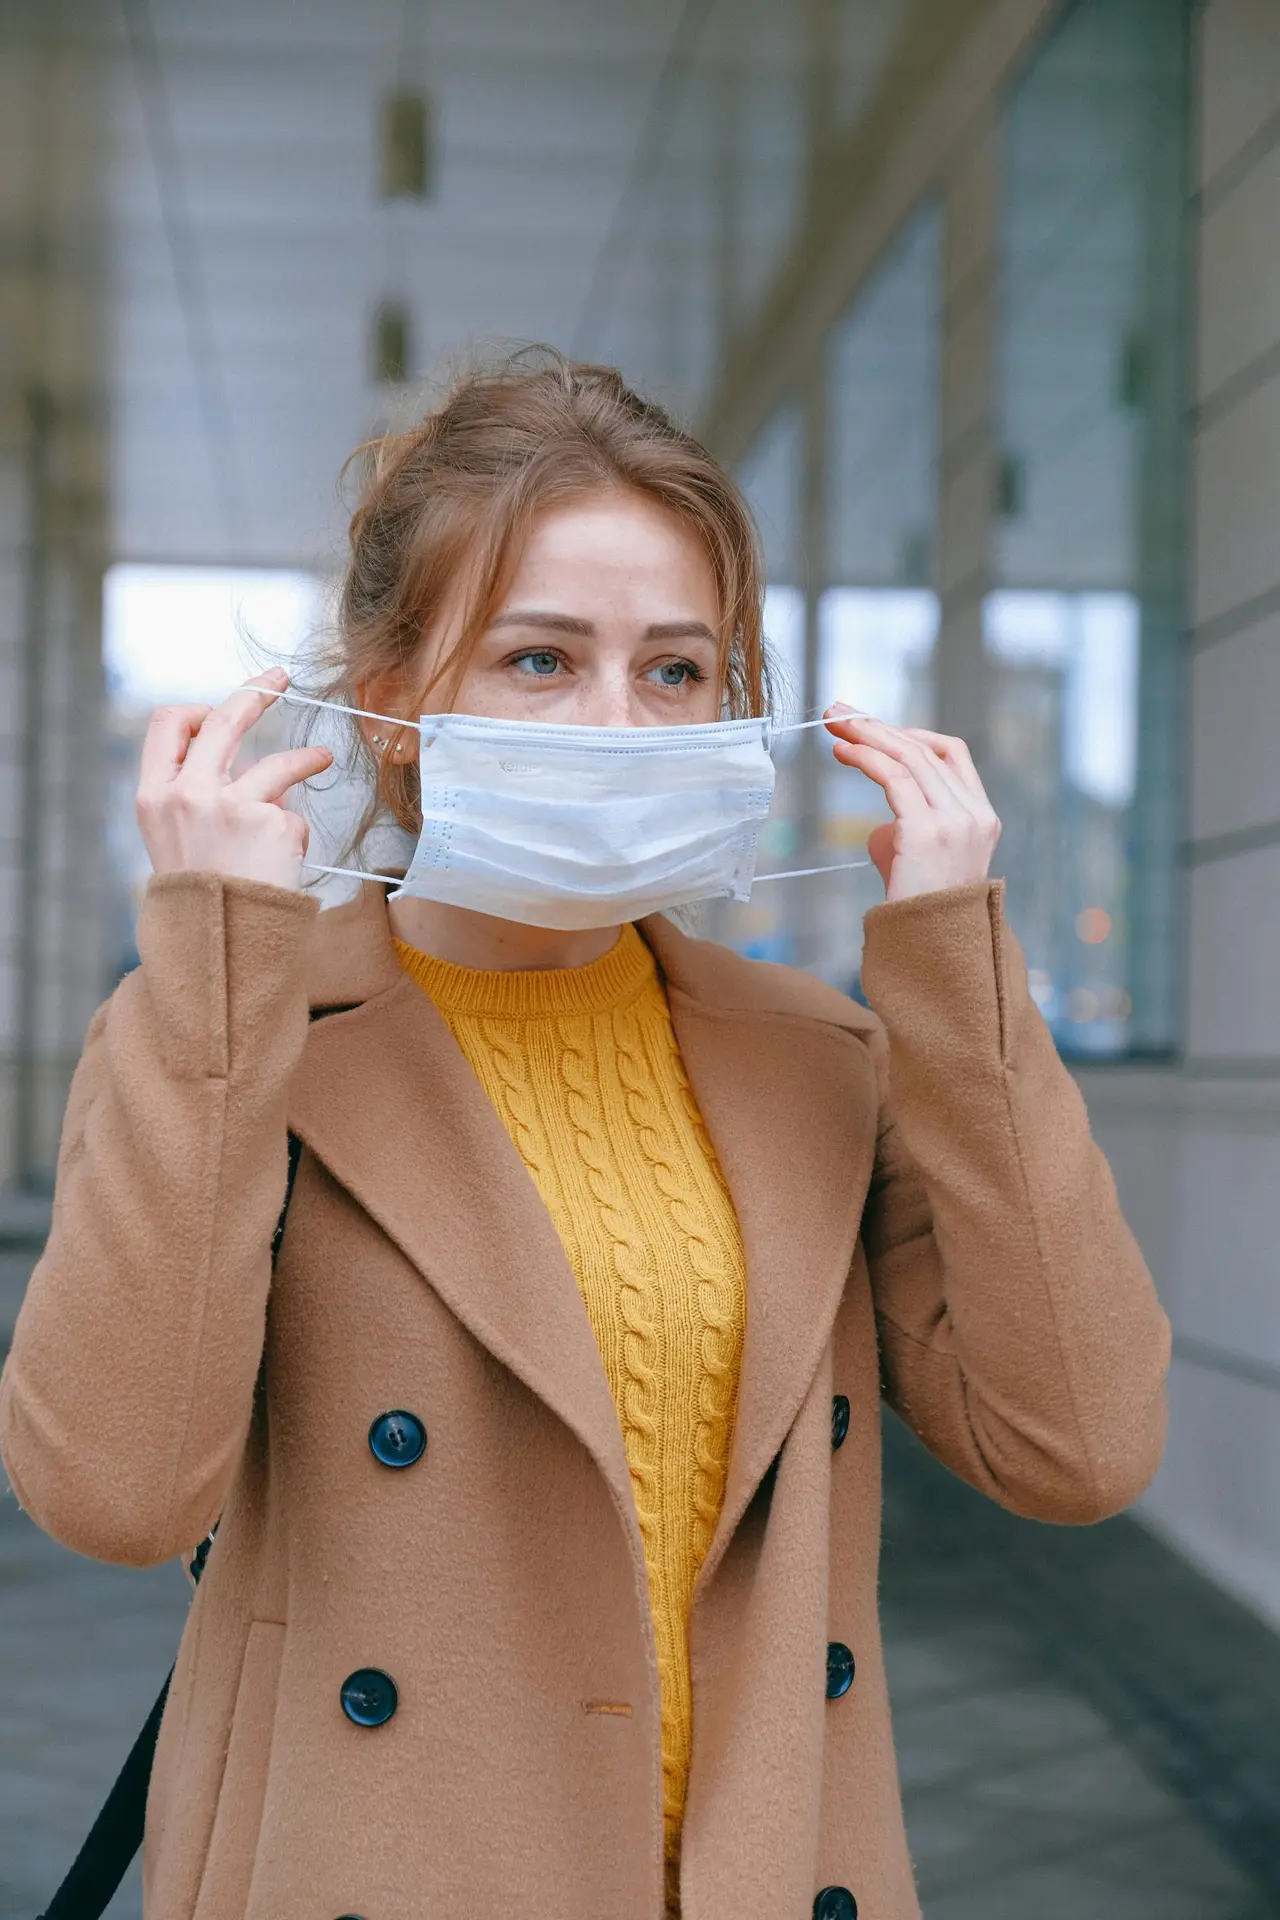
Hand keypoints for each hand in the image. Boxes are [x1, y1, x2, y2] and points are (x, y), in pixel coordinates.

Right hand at [136, 668, 333, 890]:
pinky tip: (284, 864)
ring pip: (276, 764)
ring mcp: (230, 805)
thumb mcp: (176, 842)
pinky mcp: (270, 822)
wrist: (216, 946)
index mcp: (154, 796)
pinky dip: (292, 838)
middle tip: (279, 680)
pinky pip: (292, 818)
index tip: (223, 706)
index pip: (167, 725)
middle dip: (254, 692)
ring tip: (322, 757)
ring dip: (305, 758)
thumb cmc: (200, 898)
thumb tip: (247, 768)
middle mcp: (187, 794)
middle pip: (223, 721)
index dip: (198, 710)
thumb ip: (199, 799)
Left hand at [822, 705, 1000, 902]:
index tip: (873, 728)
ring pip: (910, 755)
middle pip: (926, 747)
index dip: (910, 734)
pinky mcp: (927, 831)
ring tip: (834, 723)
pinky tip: (841, 750)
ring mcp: (956, 821)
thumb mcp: (920, 863)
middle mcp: (975, 814)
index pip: (951, 754)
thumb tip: (882, 825)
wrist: (931, 955)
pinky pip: (893, 776)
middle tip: (840, 711)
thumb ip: (908, 833)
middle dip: (879, 725)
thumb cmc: (920, 917)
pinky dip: (865, 756)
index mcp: (981, 817)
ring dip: (867, 733)